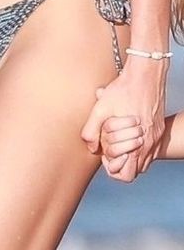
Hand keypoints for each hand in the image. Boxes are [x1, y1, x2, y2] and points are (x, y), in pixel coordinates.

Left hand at [82, 64, 166, 181]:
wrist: (145, 74)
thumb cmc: (122, 90)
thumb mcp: (100, 109)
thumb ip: (91, 131)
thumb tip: (92, 148)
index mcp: (137, 143)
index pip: (126, 175)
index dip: (112, 168)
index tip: (105, 154)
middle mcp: (150, 143)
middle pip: (135, 170)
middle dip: (120, 162)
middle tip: (111, 147)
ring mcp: (156, 137)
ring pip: (143, 160)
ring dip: (130, 154)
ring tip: (119, 139)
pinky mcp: (159, 130)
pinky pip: (150, 149)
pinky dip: (138, 146)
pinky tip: (128, 133)